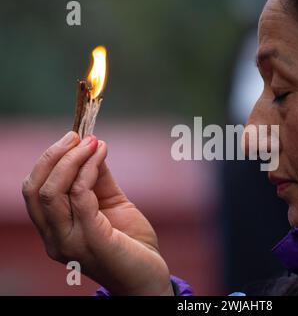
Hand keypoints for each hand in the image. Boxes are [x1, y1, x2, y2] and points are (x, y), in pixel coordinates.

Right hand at [22, 132, 172, 295]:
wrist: (149, 276)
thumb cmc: (131, 242)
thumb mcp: (112, 205)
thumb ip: (98, 181)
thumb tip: (92, 148)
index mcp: (55, 230)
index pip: (34, 191)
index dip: (48, 161)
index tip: (71, 138)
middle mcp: (55, 239)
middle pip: (35, 189)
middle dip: (54, 156)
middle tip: (76, 136)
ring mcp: (70, 242)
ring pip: (52, 192)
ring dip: (71, 160)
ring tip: (92, 142)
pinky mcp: (92, 241)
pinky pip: (81, 197)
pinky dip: (88, 170)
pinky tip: (101, 155)